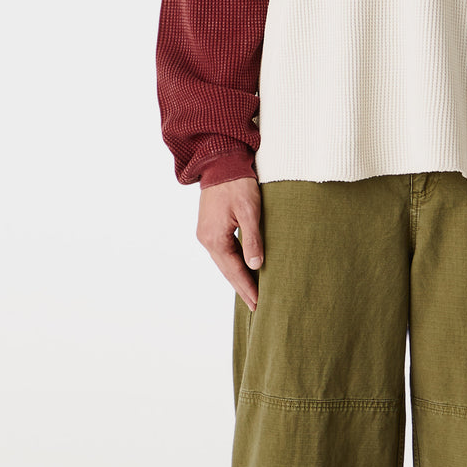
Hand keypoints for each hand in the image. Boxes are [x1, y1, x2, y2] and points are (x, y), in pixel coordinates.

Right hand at [196, 177, 263, 310]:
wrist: (220, 160)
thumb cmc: (237, 182)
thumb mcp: (249, 210)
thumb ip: (252, 239)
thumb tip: (255, 265)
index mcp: (215, 238)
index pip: (235, 271)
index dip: (248, 288)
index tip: (259, 304)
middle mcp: (207, 239)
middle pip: (228, 271)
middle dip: (243, 289)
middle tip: (257, 307)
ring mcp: (206, 234)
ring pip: (225, 264)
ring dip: (238, 279)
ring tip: (252, 294)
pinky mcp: (210, 228)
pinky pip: (223, 253)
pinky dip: (234, 265)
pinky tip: (243, 271)